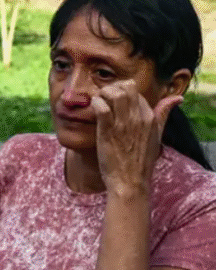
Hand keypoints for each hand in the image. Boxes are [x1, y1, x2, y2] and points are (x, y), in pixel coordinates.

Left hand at [92, 79, 182, 194]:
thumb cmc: (141, 161)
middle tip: (104, 97)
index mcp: (150, 118)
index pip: (136, 92)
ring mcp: (124, 124)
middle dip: (113, 88)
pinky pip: (101, 108)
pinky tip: (92, 108)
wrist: (130, 182)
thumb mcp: (157, 136)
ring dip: (103, 93)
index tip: (113, 99)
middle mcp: (139, 118)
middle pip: (126, 88)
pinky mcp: (109, 131)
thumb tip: (177, 99)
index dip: (123, 92)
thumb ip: (163, 115)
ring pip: (114, 94)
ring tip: (98, 101)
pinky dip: (95, 103)